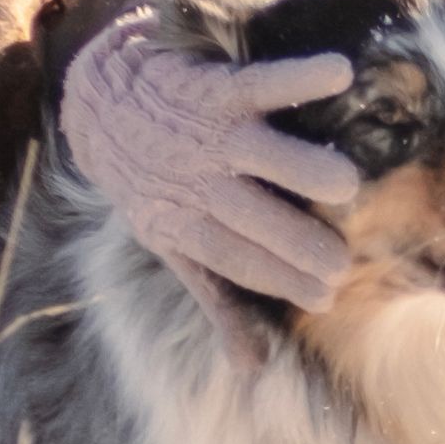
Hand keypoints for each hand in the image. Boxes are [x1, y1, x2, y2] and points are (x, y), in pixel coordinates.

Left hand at [59, 4, 358, 308]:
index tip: (324, 298)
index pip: (236, 261)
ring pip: (258, 154)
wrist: (100, 101)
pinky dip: (298, 78)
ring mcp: (206, 133)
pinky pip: (260, 83)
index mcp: (181, 225)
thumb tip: (251, 369)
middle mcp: (195, 181)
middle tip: (342, 262)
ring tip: (344, 185)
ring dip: (301, 168)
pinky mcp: (214, 87)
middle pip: (251, 218)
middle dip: (297, 243)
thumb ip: (214, 300)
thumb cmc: (150, 183)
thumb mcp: (170, 245)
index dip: (279, 281)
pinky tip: (339, 74)